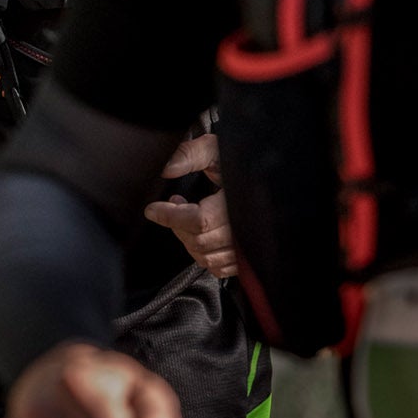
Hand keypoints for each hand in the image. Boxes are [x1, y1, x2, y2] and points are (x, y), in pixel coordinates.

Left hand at [142, 133, 235, 278]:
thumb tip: (166, 169)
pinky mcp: (247, 257)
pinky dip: (203, 256)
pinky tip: (200, 235)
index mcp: (240, 201)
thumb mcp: (215, 149)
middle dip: (178, 226)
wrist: (265, 173)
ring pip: (207, 258)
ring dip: (189, 241)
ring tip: (187, 219)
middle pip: (200, 241)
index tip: (152, 209)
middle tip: (173, 207)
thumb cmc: (240, 161)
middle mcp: (246, 228)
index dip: (171, 216)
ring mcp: (249, 246)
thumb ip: (189, 155)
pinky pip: (220, 268)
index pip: (199, 220)